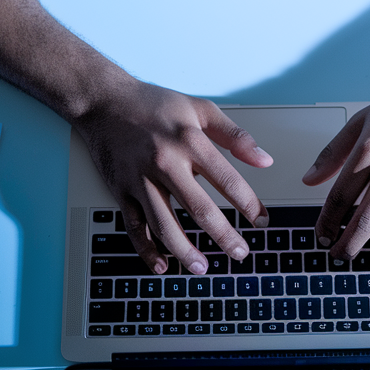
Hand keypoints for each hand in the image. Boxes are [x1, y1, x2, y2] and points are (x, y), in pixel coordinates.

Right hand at [73, 80, 271, 273]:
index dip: (248, 204)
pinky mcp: (121, 190)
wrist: (104, 101)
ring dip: (185, 251)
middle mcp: (165, 162)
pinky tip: (162, 266)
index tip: (262, 221)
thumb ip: (235, 135)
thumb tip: (265, 160)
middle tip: (241, 253)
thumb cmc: (154, 104)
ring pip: (164, 224)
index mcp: (189, 141)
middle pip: (199, 209)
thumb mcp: (200, 109)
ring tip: (203, 268)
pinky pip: (134, 226)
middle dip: (224, 236)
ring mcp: (140, 179)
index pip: (227, 181)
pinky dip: (147, 250)